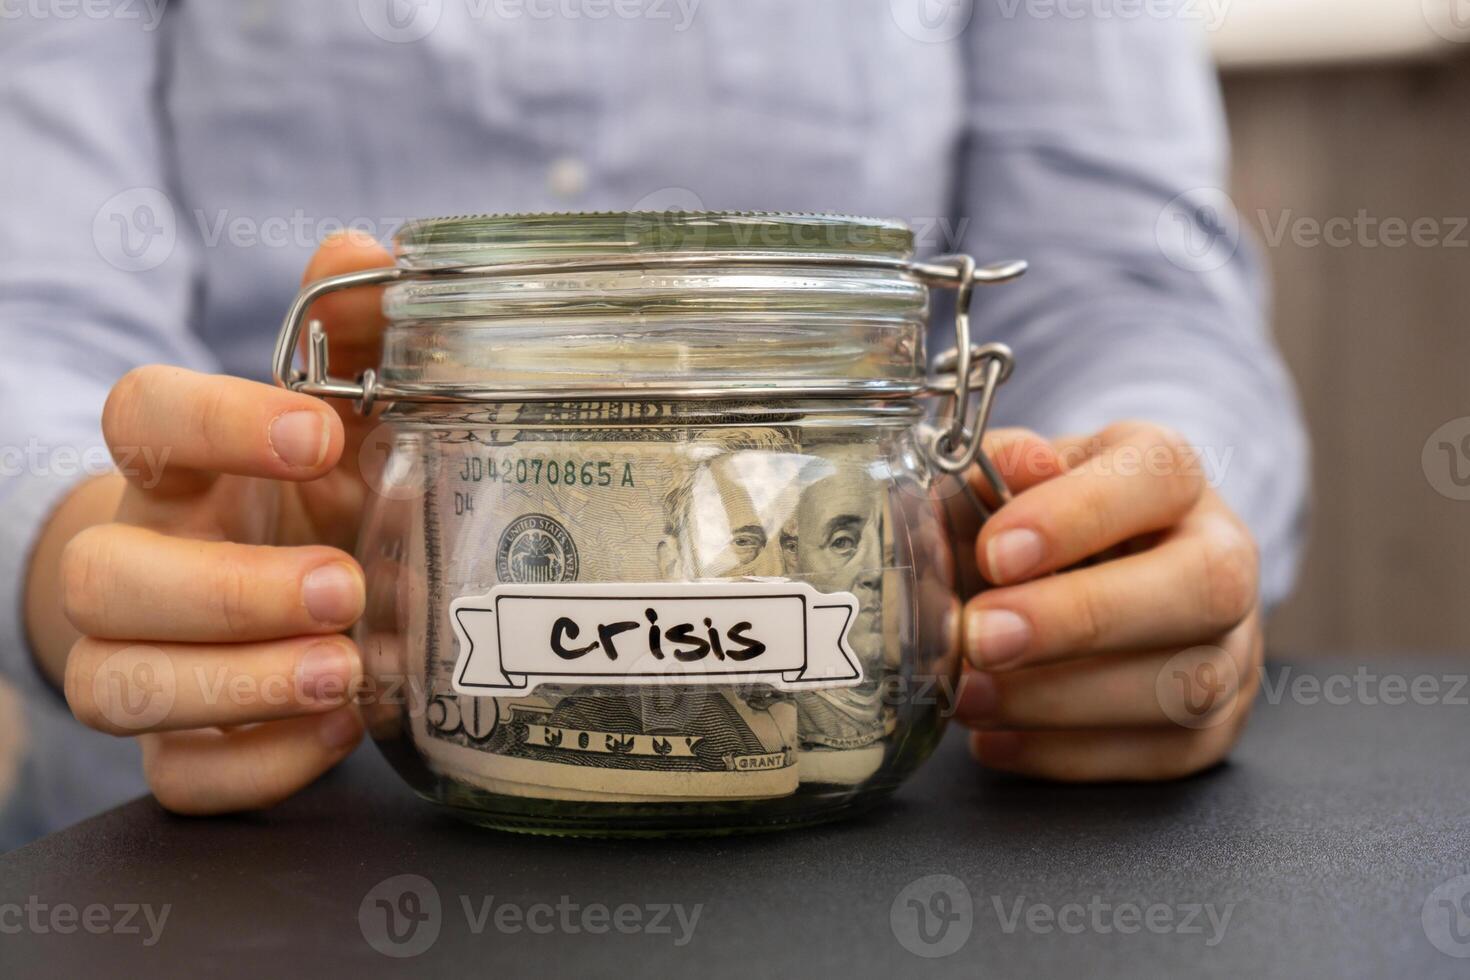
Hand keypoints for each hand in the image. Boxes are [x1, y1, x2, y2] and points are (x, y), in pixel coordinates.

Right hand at [59, 233, 393, 812]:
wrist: (258, 586)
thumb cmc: (303, 493)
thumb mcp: (336, 415)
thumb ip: (353, 338)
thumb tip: (369, 253)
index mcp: (178, 466)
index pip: (141, 417)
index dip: (213, 422)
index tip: (313, 431)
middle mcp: (139, 557)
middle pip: (108, 576)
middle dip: (226, 590)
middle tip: (343, 586)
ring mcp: (143, 655)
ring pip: (119, 685)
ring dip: (234, 683)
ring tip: (347, 671)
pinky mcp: (178, 743)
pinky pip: (179, 778)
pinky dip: (256, 764)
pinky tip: (338, 732)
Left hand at [954, 422, 1262, 780]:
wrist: (1100, 575)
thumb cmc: (1045, 523)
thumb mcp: (1015, 478)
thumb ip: (1000, 467)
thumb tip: (1019, 462)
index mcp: (1175, 477)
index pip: (1159, 475)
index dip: (1077, 515)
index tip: (993, 552)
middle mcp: (1225, 556)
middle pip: (1201, 586)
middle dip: (1080, 619)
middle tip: (978, 637)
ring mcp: (1234, 647)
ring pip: (1185, 685)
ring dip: (1061, 700)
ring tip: (968, 696)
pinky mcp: (1216, 727)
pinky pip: (1160, 754)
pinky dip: (1067, 755)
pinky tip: (995, 741)